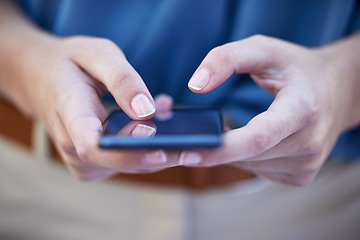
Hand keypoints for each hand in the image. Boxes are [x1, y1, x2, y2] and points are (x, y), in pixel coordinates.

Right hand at [15, 35, 179, 179]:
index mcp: (69, 115)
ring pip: (128, 166)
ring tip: (174, 122)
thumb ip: (122, 80)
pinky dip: (148, 147)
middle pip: (119, 163)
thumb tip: (148, 111)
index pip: (95, 146)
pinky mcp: (94, 163)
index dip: (128, 154)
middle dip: (159, 153)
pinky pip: (127, 162)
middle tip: (194, 140)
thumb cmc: (71, 63)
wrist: (43, 77)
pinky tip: (157, 126)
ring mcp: (83, 159)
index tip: (162, 149)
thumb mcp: (97, 54)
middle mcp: (73, 146)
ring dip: (157, 148)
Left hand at [182, 34, 359, 185]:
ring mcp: (308, 163)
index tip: (188, 154)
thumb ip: (226, 59)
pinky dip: (243, 158)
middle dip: (215, 149)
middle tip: (189, 138)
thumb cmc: (295, 68)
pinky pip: (258, 170)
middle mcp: (309, 142)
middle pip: (248, 154)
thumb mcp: (262, 50)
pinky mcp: (302, 175)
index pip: (258, 137)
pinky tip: (249, 140)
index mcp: (302, 109)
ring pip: (249, 165)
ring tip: (227, 129)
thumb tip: (195, 86)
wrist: (336, 90)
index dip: (221, 149)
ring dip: (230, 152)